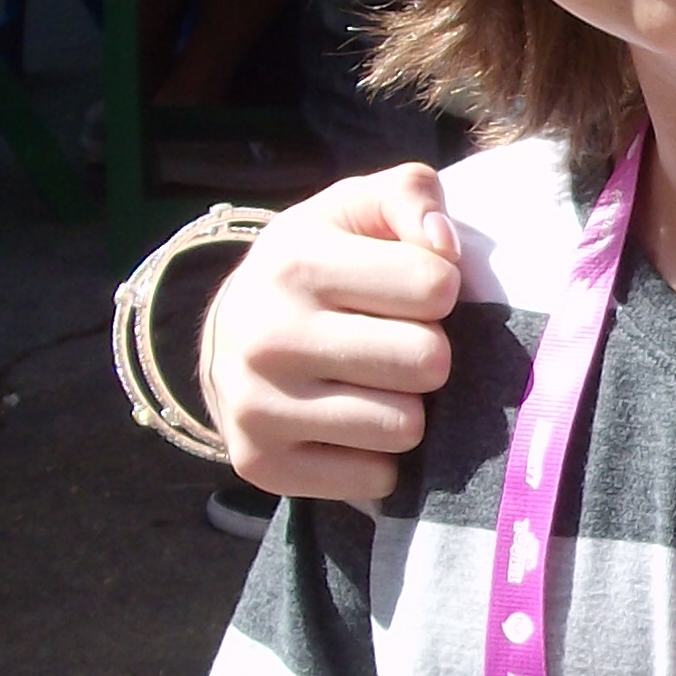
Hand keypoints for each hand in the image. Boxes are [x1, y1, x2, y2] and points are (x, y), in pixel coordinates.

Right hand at [204, 164, 461, 500]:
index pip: (436, 286)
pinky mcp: (261, 465)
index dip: (440, 289)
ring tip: (373, 383)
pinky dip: (377, 458)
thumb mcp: (357, 208)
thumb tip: (444, 246)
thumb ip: (412, 195)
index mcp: (295, 263)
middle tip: (395, 343)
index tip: (412, 291)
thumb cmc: (319, 263)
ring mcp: (258, 407)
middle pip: (427, 362)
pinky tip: (350, 426)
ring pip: (405, 427)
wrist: (230, 334)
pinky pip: (376, 479)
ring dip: (406, 407)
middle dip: (428, 353)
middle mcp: (266, 336)